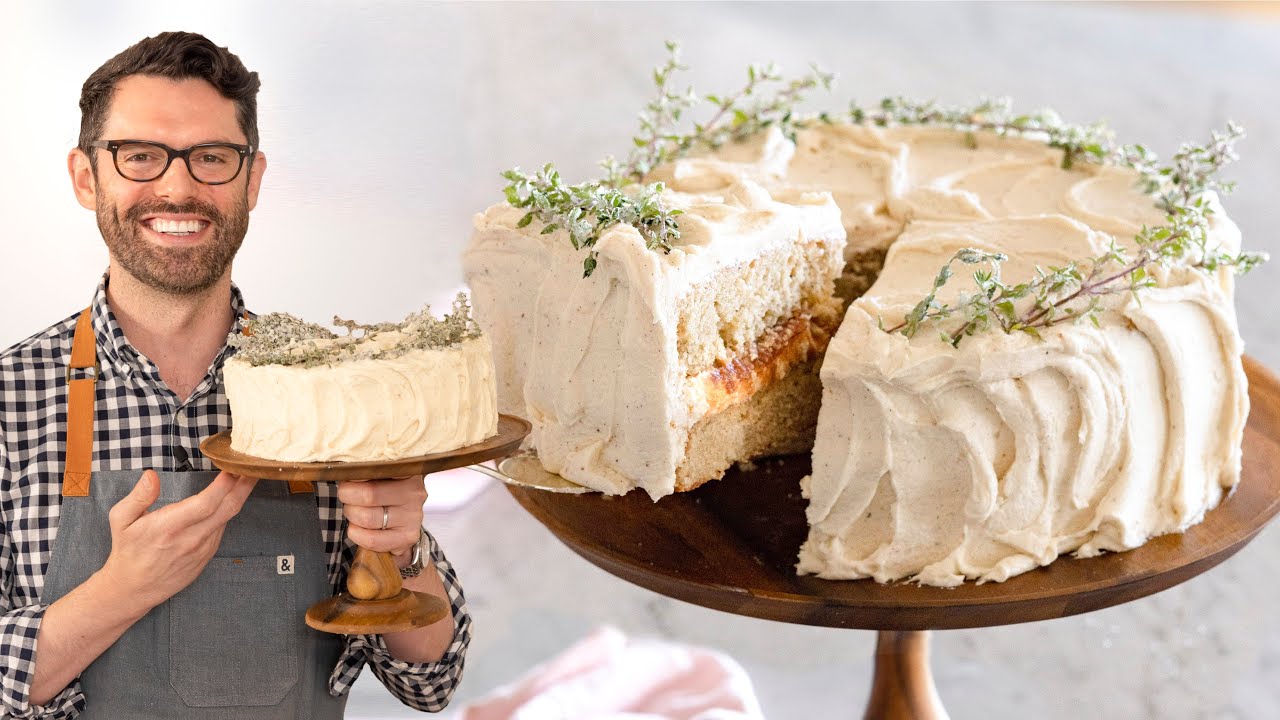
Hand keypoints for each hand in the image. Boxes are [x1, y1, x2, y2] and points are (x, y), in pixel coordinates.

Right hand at [99, 469, 258, 608]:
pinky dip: (227, 511)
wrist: (134, 588)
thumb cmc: (128, 550)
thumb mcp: (121, 520)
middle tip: (252, 467)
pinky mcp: (207, 555)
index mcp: (168, 527)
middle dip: (243, 485)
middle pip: (227, 508)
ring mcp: (202, 549)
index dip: (223, 484)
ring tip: (245, 476)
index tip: (231, 467)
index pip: (206, 503)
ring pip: (227, 518)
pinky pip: (221, 529)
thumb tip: (151, 475)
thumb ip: (139, 496)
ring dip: (238, 496)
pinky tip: (229, 498)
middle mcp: (190, 539)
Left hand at [338, 475, 425, 564]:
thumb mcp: (379, 474)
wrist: (402, 518)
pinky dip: (356, 534)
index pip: (379, 468)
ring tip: (354, 511)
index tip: (349, 477)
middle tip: (347, 496)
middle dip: (348, 496)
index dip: (357, 474)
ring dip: (352, 515)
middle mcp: (414, 492)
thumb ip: (365, 469)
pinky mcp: (408, 536)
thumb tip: (345, 470)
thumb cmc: (384, 491)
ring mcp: (413, 516)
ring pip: (367, 518)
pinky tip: (357, 528)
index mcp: (406, 471)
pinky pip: (371, 539)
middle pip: (368, 495)